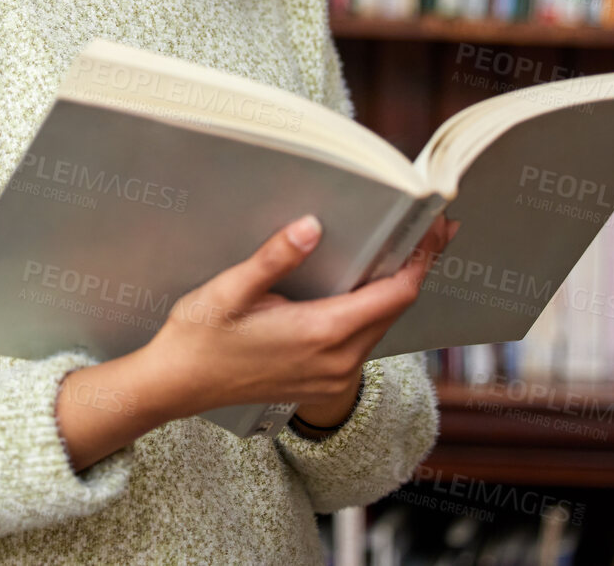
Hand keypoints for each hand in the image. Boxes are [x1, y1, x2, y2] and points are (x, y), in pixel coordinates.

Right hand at [54, 211, 457, 469]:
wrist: (177, 387)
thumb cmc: (198, 337)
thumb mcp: (229, 291)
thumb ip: (274, 259)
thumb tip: (312, 226)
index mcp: (320, 334)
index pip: (395, 295)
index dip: (421, 259)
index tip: (437, 228)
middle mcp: (337, 361)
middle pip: (395, 309)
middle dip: (415, 267)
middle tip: (430, 228)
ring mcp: (332, 377)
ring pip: (381, 327)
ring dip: (395, 291)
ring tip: (405, 252)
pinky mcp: (323, 383)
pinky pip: (363, 343)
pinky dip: (374, 313)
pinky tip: (366, 289)